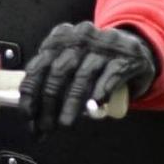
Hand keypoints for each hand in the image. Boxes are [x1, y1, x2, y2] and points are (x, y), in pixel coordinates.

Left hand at [20, 23, 155, 133]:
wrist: (135, 50)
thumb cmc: (96, 61)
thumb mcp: (71, 61)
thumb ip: (52, 81)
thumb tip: (34, 115)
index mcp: (60, 37)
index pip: (39, 66)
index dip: (31, 94)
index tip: (28, 115)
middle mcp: (80, 37)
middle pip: (58, 72)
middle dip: (49, 104)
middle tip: (46, 126)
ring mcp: (104, 45)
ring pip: (82, 76)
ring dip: (71, 104)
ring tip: (65, 123)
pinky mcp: (125, 56)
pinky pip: (110, 76)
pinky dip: (99, 93)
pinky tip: (93, 108)